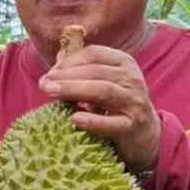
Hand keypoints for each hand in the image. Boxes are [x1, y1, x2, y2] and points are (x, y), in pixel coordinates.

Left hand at [38, 45, 160, 172]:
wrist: (145, 134)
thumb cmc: (116, 104)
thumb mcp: (105, 83)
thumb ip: (82, 74)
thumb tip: (52, 71)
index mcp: (123, 63)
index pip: (94, 54)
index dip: (69, 61)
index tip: (50, 72)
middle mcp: (131, 79)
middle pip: (96, 71)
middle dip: (66, 76)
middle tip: (44, 83)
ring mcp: (134, 102)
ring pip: (103, 91)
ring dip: (74, 90)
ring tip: (51, 92)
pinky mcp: (132, 126)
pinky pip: (112, 123)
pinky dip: (93, 120)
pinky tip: (74, 119)